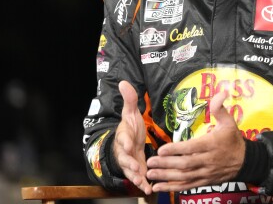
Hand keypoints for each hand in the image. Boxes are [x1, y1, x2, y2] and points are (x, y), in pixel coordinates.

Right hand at [113, 80, 152, 194]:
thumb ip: (129, 100)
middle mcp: (124, 150)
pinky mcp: (136, 169)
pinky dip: (143, 184)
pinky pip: (138, 177)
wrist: (128, 141)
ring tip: (143, 183)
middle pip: (124, 158)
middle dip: (129, 163)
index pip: (123, 137)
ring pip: (130, 170)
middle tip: (136, 167)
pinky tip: (149, 190)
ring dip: (136, 177)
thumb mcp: (130, 112)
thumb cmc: (130, 127)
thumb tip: (124, 82)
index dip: (125, 141)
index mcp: (124, 135)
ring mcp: (129, 161)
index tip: (129, 144)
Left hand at [146, 90, 245, 191]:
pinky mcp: (204, 181)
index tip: (161, 150)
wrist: (245, 161)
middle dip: (166, 164)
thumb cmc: (233, 139)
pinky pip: (187, 186)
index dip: (176, 149)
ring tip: (150, 174)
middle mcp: (208, 160)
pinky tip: (159, 187)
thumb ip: (220, 108)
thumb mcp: (229, 122)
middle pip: (185, 164)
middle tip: (150, 162)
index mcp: (212, 144)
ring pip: (184, 177)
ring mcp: (206, 173)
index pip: (192, 148)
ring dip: (166, 177)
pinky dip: (172, 187)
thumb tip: (221, 92)